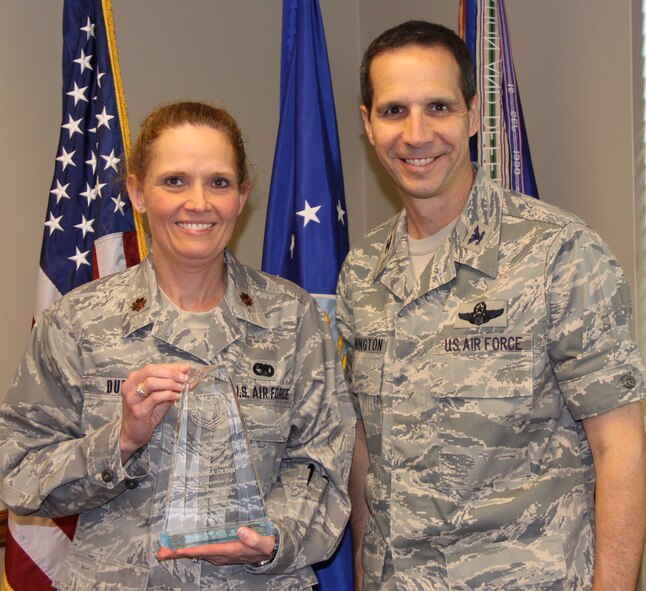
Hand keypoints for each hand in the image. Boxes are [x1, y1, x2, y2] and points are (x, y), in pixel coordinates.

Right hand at [119, 363, 188, 462]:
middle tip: (184, 377)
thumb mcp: (161, 395)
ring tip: (181, 387)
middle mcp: (130, 386)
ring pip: (152, 383)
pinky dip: (168, 394)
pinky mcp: (138, 410)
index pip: (154, 367)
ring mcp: (132, 398)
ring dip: (170, 383)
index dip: (171, 367)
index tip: (185, 368)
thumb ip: (172, 383)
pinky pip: (155, 398)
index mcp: (134, 378)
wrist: (134, 433)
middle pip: (151, 371)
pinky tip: (177, 396)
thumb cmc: (147, 412)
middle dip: (171, 373)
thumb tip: (188, 373)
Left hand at [157, 527, 276, 565]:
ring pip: (198, 553)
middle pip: (197, 554)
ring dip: (181, 552)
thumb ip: (254, 538)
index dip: (192, 549)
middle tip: (161, 551)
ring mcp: (220, 554)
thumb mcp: (264, 542)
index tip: (178, 549)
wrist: (269, 552)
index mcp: (231, 551)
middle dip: (179, 553)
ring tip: (165, 549)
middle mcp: (222, 554)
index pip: (208, 550)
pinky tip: (183, 546)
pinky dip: (191, 549)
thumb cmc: (266, 545)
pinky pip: (202, 550)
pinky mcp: (220, 551)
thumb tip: (241, 530)